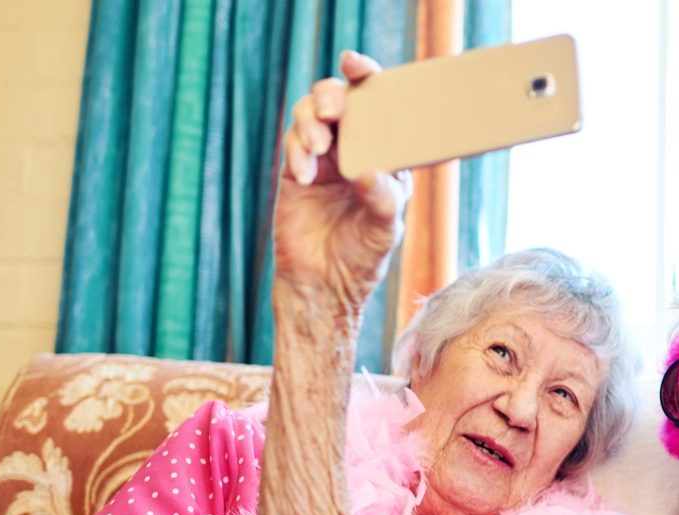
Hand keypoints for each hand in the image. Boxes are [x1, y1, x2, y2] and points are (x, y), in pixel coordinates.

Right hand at [274, 50, 410, 313]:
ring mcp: (324, 159)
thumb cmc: (362, 257)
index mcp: (385, 155)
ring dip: (311, 122)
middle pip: (339, 100)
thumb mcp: (384, 228)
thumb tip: (370, 169)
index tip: (356, 66)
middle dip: (333, 95)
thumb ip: (382, 198)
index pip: (379, 107)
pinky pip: (293, 144)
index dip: (367, 78)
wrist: (324, 285)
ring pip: (310, 115)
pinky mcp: (295, 171)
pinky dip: (298, 151)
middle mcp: (354, 150)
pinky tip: (306, 174)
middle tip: (334, 110)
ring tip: (318, 148)